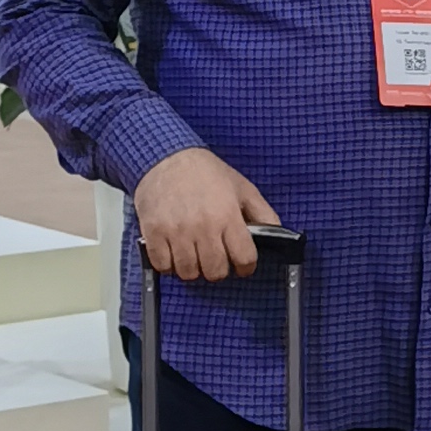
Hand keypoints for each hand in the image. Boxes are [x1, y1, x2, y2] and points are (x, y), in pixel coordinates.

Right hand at [131, 145, 281, 281]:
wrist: (166, 157)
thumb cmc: (204, 172)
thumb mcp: (242, 188)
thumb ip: (262, 213)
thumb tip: (276, 234)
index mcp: (227, 215)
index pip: (244, 258)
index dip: (246, 266)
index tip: (241, 265)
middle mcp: (203, 226)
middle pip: (215, 272)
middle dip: (218, 269)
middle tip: (215, 258)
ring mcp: (176, 231)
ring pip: (189, 273)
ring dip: (193, 268)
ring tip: (194, 253)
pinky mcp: (153, 233)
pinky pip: (163, 267)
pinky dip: (169, 265)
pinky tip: (174, 251)